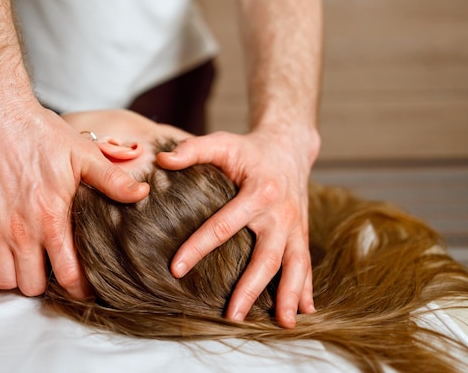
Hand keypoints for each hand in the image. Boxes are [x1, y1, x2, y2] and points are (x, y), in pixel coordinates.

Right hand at [0, 98, 148, 296]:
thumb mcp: (82, 154)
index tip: (82, 287)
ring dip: (16, 276)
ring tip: (25, 259)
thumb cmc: (39, 133)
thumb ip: (112, 180)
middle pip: (32, 285)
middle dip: (45, 282)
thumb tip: (142, 195)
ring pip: (4, 281)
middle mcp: (18, 231)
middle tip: (49, 266)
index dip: (79, 288)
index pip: (68, 275)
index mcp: (51, 218)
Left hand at [157, 129, 317, 327]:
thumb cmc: (249, 149)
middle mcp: (281, 213)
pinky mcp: (301, 234)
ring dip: (288, 296)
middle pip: (266, 256)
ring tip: (282, 324)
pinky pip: (306, 264)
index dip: (198, 247)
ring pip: (295, 265)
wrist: (289, 147)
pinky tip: (304, 312)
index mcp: (260, 192)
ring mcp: (295, 226)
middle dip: (249, 288)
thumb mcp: (223, 142)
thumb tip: (161, 162)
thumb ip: (192, 150)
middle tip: (231, 316)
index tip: (176, 269)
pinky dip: (306, 289)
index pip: (224, 225)